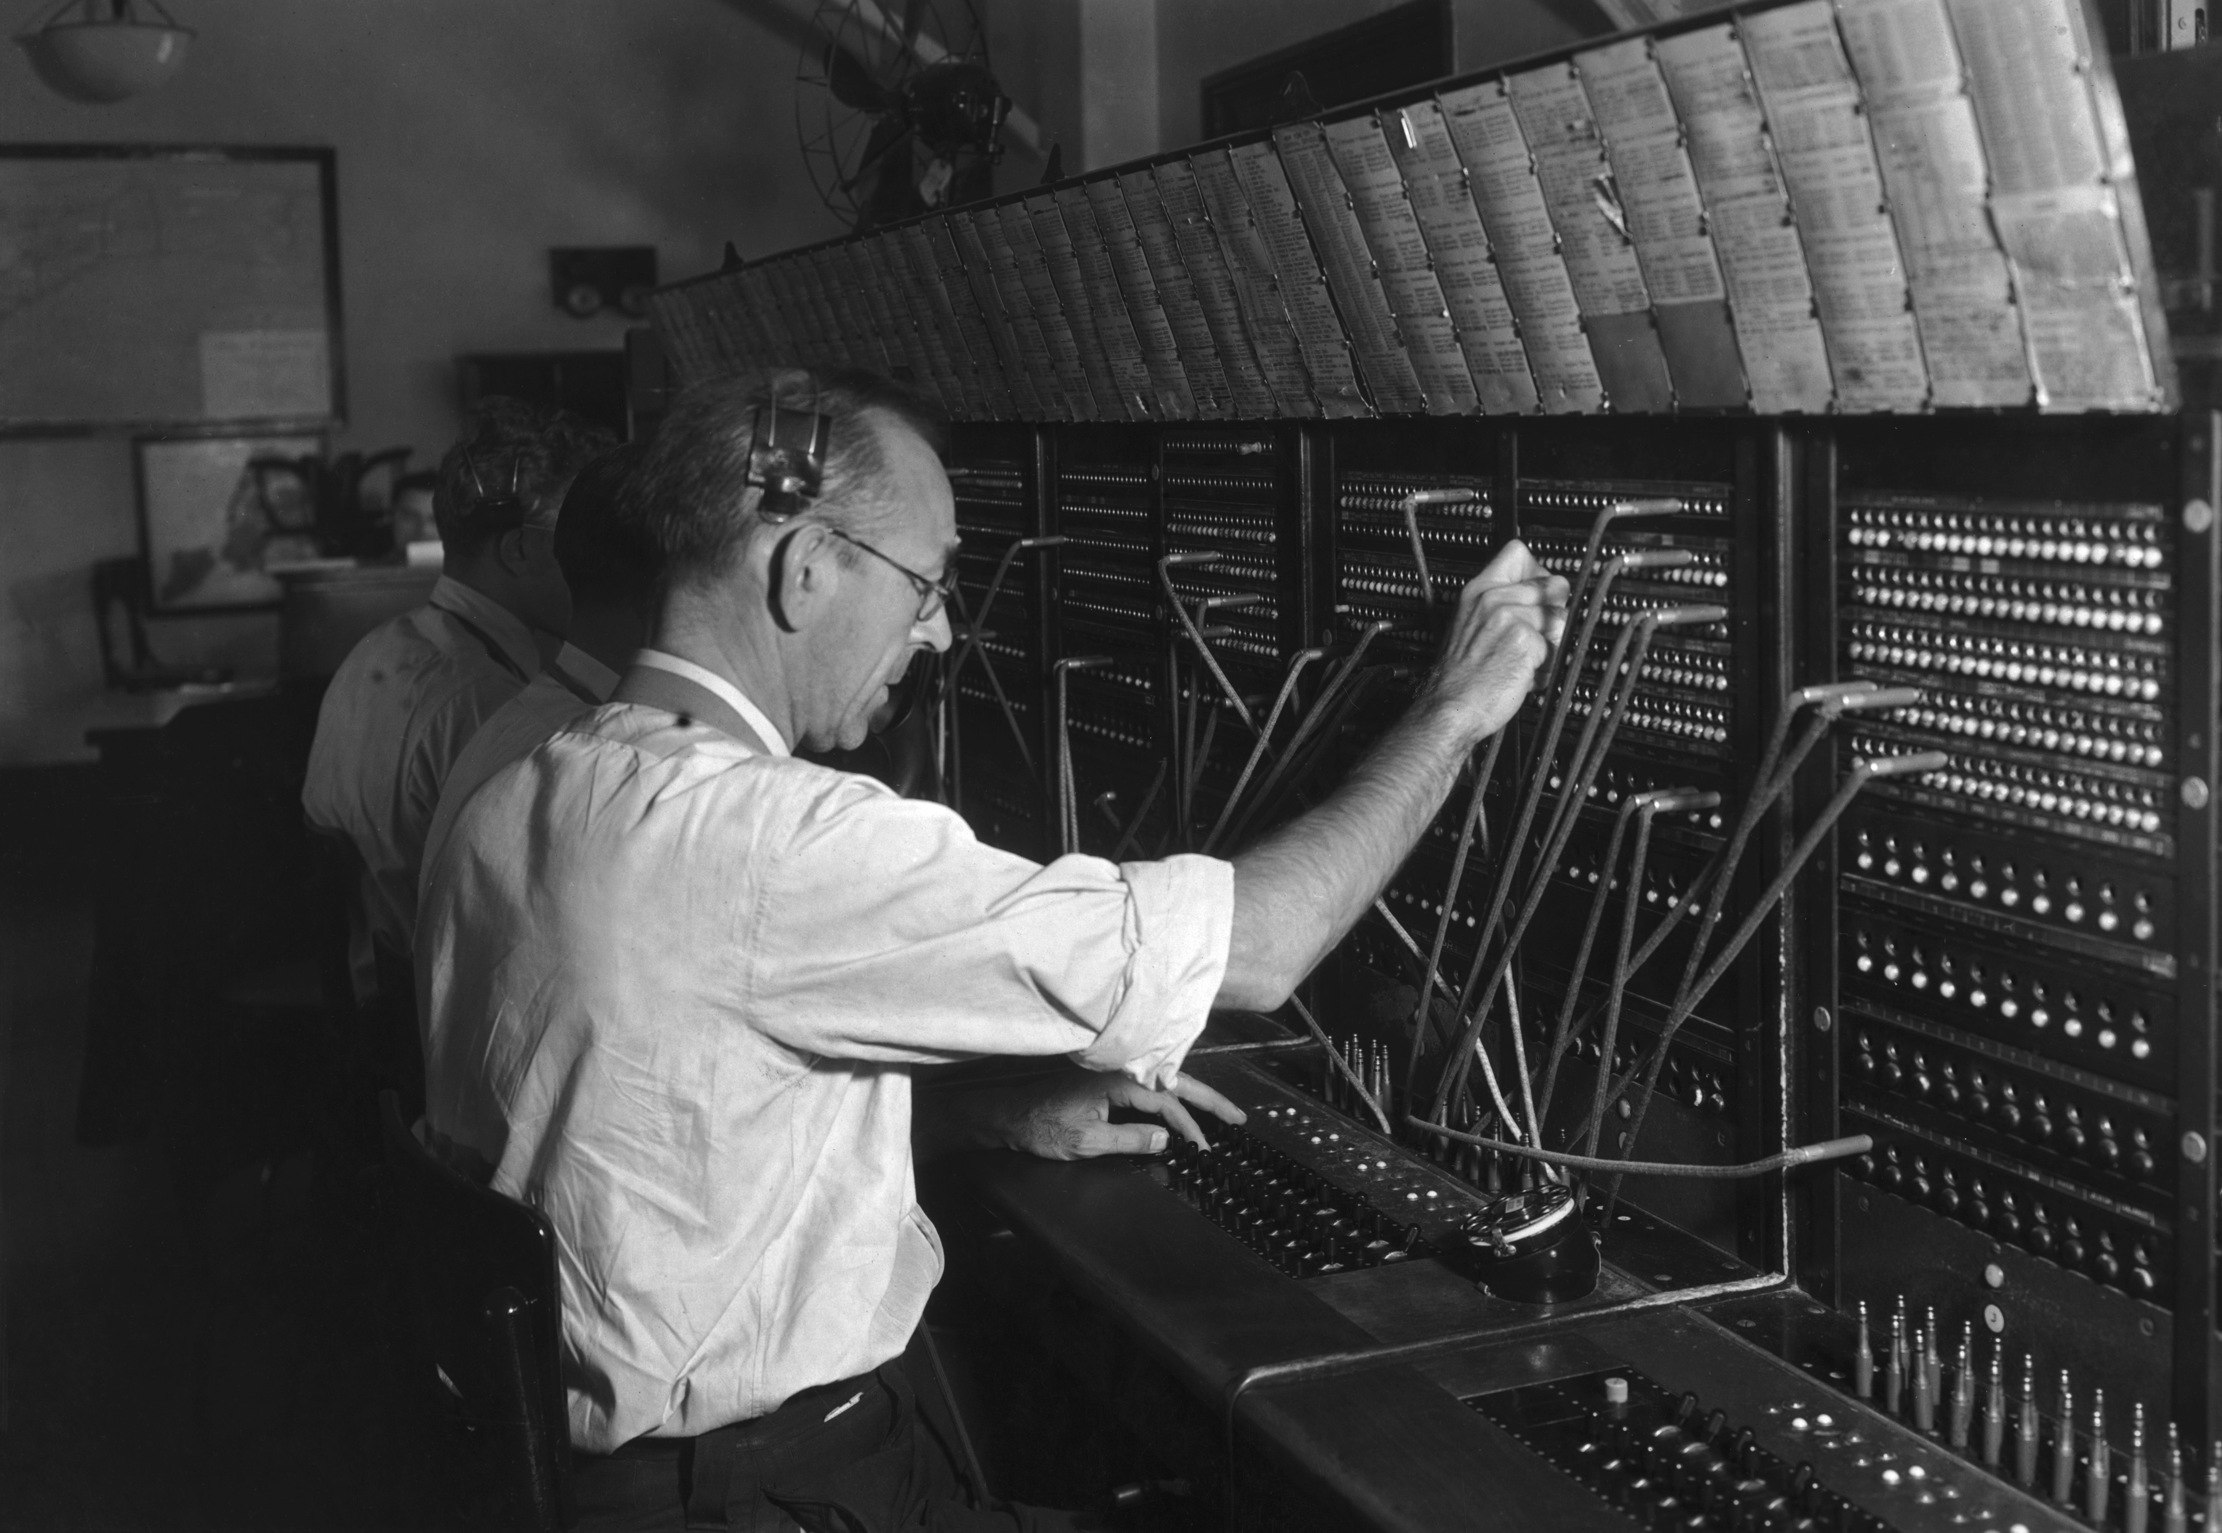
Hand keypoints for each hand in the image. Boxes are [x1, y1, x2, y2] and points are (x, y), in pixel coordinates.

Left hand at [986, 1068, 1246, 1160]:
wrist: (1007, 1115)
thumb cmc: (1040, 1126)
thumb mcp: (1086, 1141)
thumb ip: (1129, 1139)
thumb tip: (1166, 1140)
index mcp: (1117, 1078)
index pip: (1166, 1104)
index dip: (1189, 1128)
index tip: (1204, 1149)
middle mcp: (1120, 1069)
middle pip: (1175, 1083)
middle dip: (1209, 1101)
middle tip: (1239, 1117)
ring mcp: (1114, 1072)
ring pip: (1165, 1082)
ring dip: (1194, 1097)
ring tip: (1221, 1112)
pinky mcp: (1107, 1079)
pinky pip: (1150, 1085)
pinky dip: (1172, 1097)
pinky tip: (1183, 1108)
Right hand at [1421, 539, 1566, 744]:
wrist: (1451, 706)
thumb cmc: (1461, 675)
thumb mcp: (1471, 624)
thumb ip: (1504, 602)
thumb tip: (1547, 591)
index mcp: (1479, 590)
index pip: (1518, 552)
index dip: (1537, 571)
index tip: (1536, 592)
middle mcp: (1493, 599)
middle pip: (1553, 586)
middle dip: (1551, 615)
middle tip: (1530, 637)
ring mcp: (1509, 618)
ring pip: (1561, 620)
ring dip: (1551, 645)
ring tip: (1524, 660)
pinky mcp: (1524, 641)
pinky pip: (1556, 650)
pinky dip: (1546, 669)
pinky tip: (1523, 674)